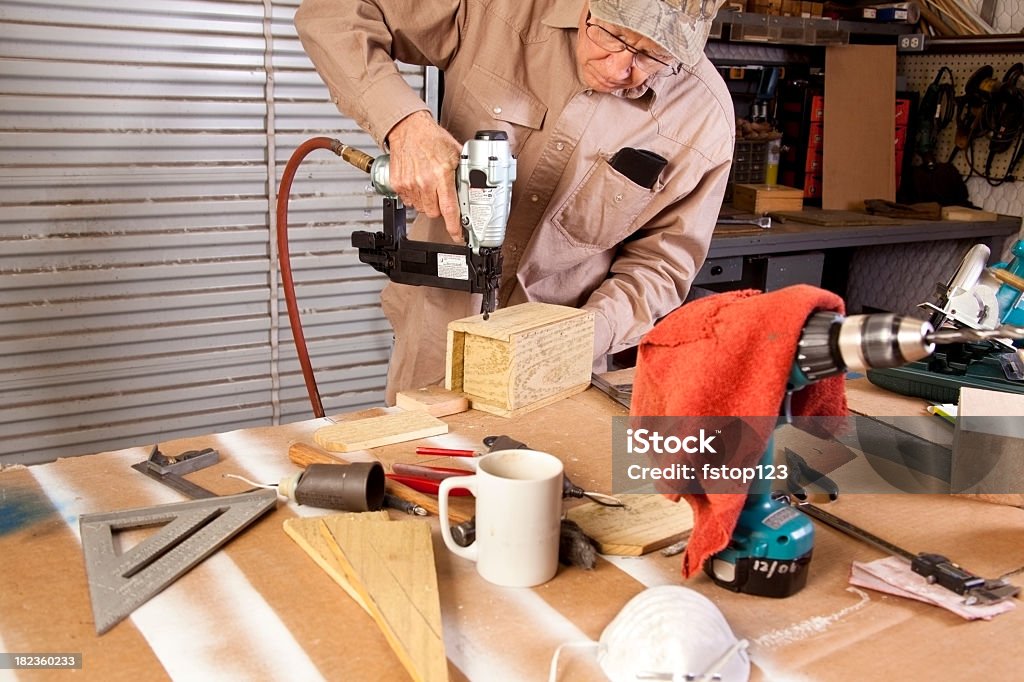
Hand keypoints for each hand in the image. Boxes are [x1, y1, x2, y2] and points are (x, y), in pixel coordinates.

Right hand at [386, 111, 462, 240]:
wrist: (408, 128)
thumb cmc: (431, 137)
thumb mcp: (456, 152)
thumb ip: (464, 171)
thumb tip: (475, 184)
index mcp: (441, 174)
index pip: (450, 208)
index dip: (454, 227)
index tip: (458, 236)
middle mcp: (424, 181)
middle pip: (435, 213)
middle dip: (440, 209)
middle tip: (442, 196)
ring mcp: (409, 184)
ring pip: (421, 209)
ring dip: (428, 203)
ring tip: (429, 186)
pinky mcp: (398, 184)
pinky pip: (408, 202)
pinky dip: (415, 197)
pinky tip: (418, 184)